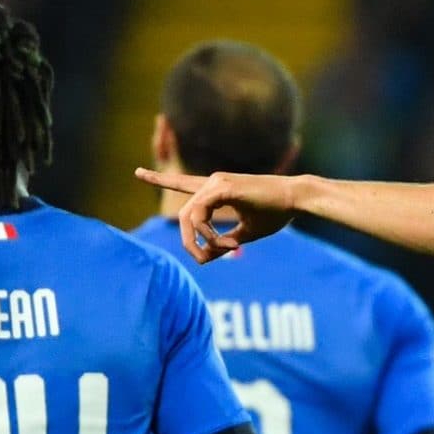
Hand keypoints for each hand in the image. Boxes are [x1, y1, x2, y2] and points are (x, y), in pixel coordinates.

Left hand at [134, 168, 299, 262]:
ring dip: (201, 241)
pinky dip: (209, 234)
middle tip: (205, 260)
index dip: (160, 180)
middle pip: (182, 216)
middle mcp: (212, 182)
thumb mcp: (245, 234)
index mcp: (216, 190)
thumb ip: (223, 244)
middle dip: (188, 243)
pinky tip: (229, 242)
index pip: (182, 183)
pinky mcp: (222, 187)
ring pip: (188, 217)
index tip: (138, 172)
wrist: (295, 200)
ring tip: (226, 249)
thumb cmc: (275, 214)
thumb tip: (205, 258)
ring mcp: (215, 182)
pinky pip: (199, 215)